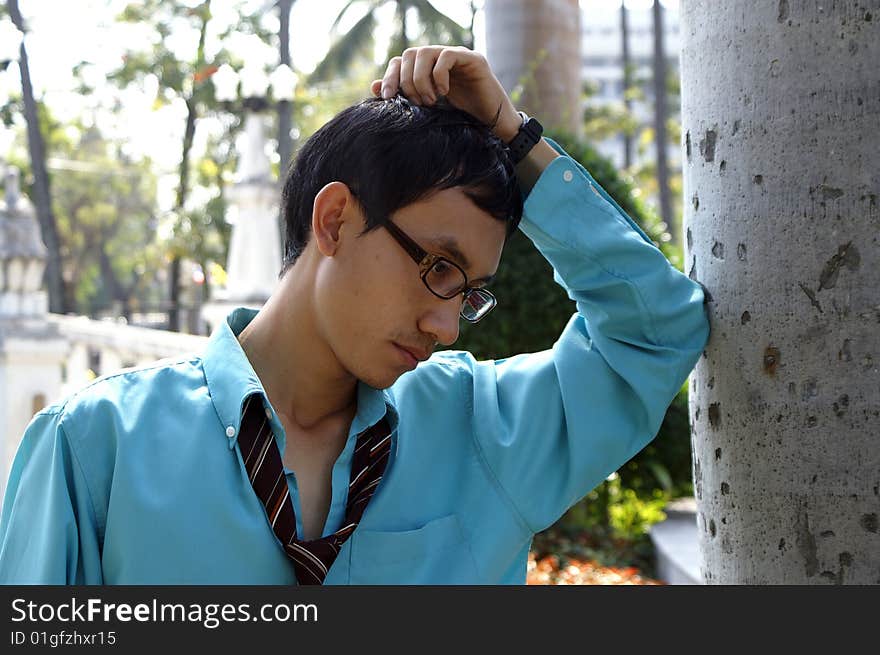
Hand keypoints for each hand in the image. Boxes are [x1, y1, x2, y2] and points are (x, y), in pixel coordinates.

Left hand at [370, 45, 522, 142]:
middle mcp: (439, 59)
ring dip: (421, 79)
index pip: (400, 62)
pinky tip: (443, 93)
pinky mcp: (472, 59)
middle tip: (417, 103)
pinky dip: (438, 75)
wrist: (493, 127)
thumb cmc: (462, 121)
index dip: (390, 77)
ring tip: (430, 101)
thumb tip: (373, 87)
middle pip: (409, 55)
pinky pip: (446, 56)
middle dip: (407, 81)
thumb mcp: (427, 111)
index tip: (385, 98)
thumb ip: (405, 98)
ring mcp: (456, 56)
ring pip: (425, 53)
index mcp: (427, 70)